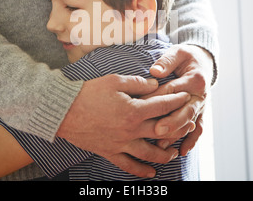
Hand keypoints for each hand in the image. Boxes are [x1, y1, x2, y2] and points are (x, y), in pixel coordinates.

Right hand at [56, 74, 190, 177]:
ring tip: (173, 153)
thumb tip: (155, 85)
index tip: (185, 97)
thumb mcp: (115, 81)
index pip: (163, 106)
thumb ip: (138, 83)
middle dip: (178, 127)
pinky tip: (151, 173)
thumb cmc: (88, 92)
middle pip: (162, 132)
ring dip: (164, 154)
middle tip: (189, 125)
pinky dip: (141, 171)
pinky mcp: (109, 152)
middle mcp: (131, 130)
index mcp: (134, 110)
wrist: (64, 110)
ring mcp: (121, 144)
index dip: (176, 100)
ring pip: (149, 153)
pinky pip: (128, 165)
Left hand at [149, 44, 213, 155]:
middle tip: (156, 130)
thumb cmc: (186, 57)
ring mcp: (201, 106)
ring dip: (177, 135)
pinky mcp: (200, 113)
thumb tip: (154, 72)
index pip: (173, 91)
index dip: (157, 98)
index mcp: (194, 79)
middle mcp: (200, 95)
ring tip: (162, 145)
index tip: (141, 105)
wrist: (204, 62)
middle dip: (171, 122)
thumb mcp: (177, 52)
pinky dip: (191, 140)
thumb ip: (166, 61)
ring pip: (190, 123)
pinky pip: (198, 129)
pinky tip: (182, 151)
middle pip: (185, 111)